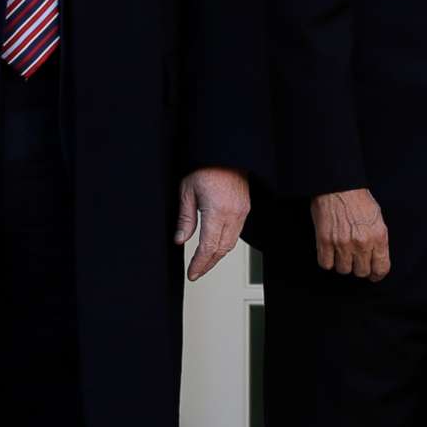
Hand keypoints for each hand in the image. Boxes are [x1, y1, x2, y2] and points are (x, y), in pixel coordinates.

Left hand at [175, 167, 250, 281]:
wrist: (227, 153)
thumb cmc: (206, 167)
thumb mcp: (187, 192)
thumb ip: (185, 219)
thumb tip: (181, 240)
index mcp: (217, 211)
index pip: (208, 247)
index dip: (199, 263)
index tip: (192, 273)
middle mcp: (233, 214)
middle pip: (222, 249)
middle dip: (209, 264)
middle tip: (196, 272)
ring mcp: (242, 212)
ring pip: (231, 243)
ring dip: (217, 256)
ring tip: (205, 263)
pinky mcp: (245, 209)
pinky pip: (236, 233)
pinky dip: (225, 244)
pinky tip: (216, 246)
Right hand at [312, 188, 390, 280]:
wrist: (338, 186)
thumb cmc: (358, 199)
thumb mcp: (377, 218)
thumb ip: (378, 240)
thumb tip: (377, 257)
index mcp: (378, 237)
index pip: (382, 268)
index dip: (377, 275)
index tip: (374, 276)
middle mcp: (362, 243)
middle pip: (362, 272)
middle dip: (359, 268)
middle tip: (356, 260)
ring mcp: (342, 244)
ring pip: (344, 270)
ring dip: (343, 264)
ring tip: (342, 253)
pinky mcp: (325, 242)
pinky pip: (326, 264)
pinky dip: (328, 260)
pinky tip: (330, 252)